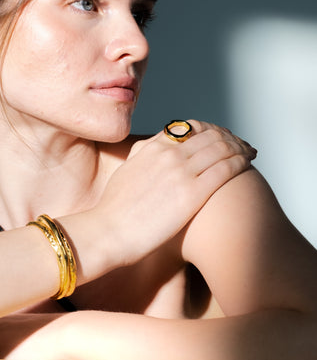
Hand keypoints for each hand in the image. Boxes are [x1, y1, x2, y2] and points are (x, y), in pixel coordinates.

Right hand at [90, 120, 256, 268]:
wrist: (109, 231)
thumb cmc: (114, 210)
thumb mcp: (125, 172)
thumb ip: (141, 158)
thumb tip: (149, 153)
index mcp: (152, 147)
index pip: (189, 127)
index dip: (209, 129)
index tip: (220, 137)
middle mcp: (168, 154)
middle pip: (209, 134)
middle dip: (229, 137)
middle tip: (241, 144)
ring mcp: (182, 172)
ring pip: (222, 148)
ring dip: (240, 146)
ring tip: (249, 152)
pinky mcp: (193, 193)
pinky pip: (225, 168)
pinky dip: (240, 161)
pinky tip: (248, 163)